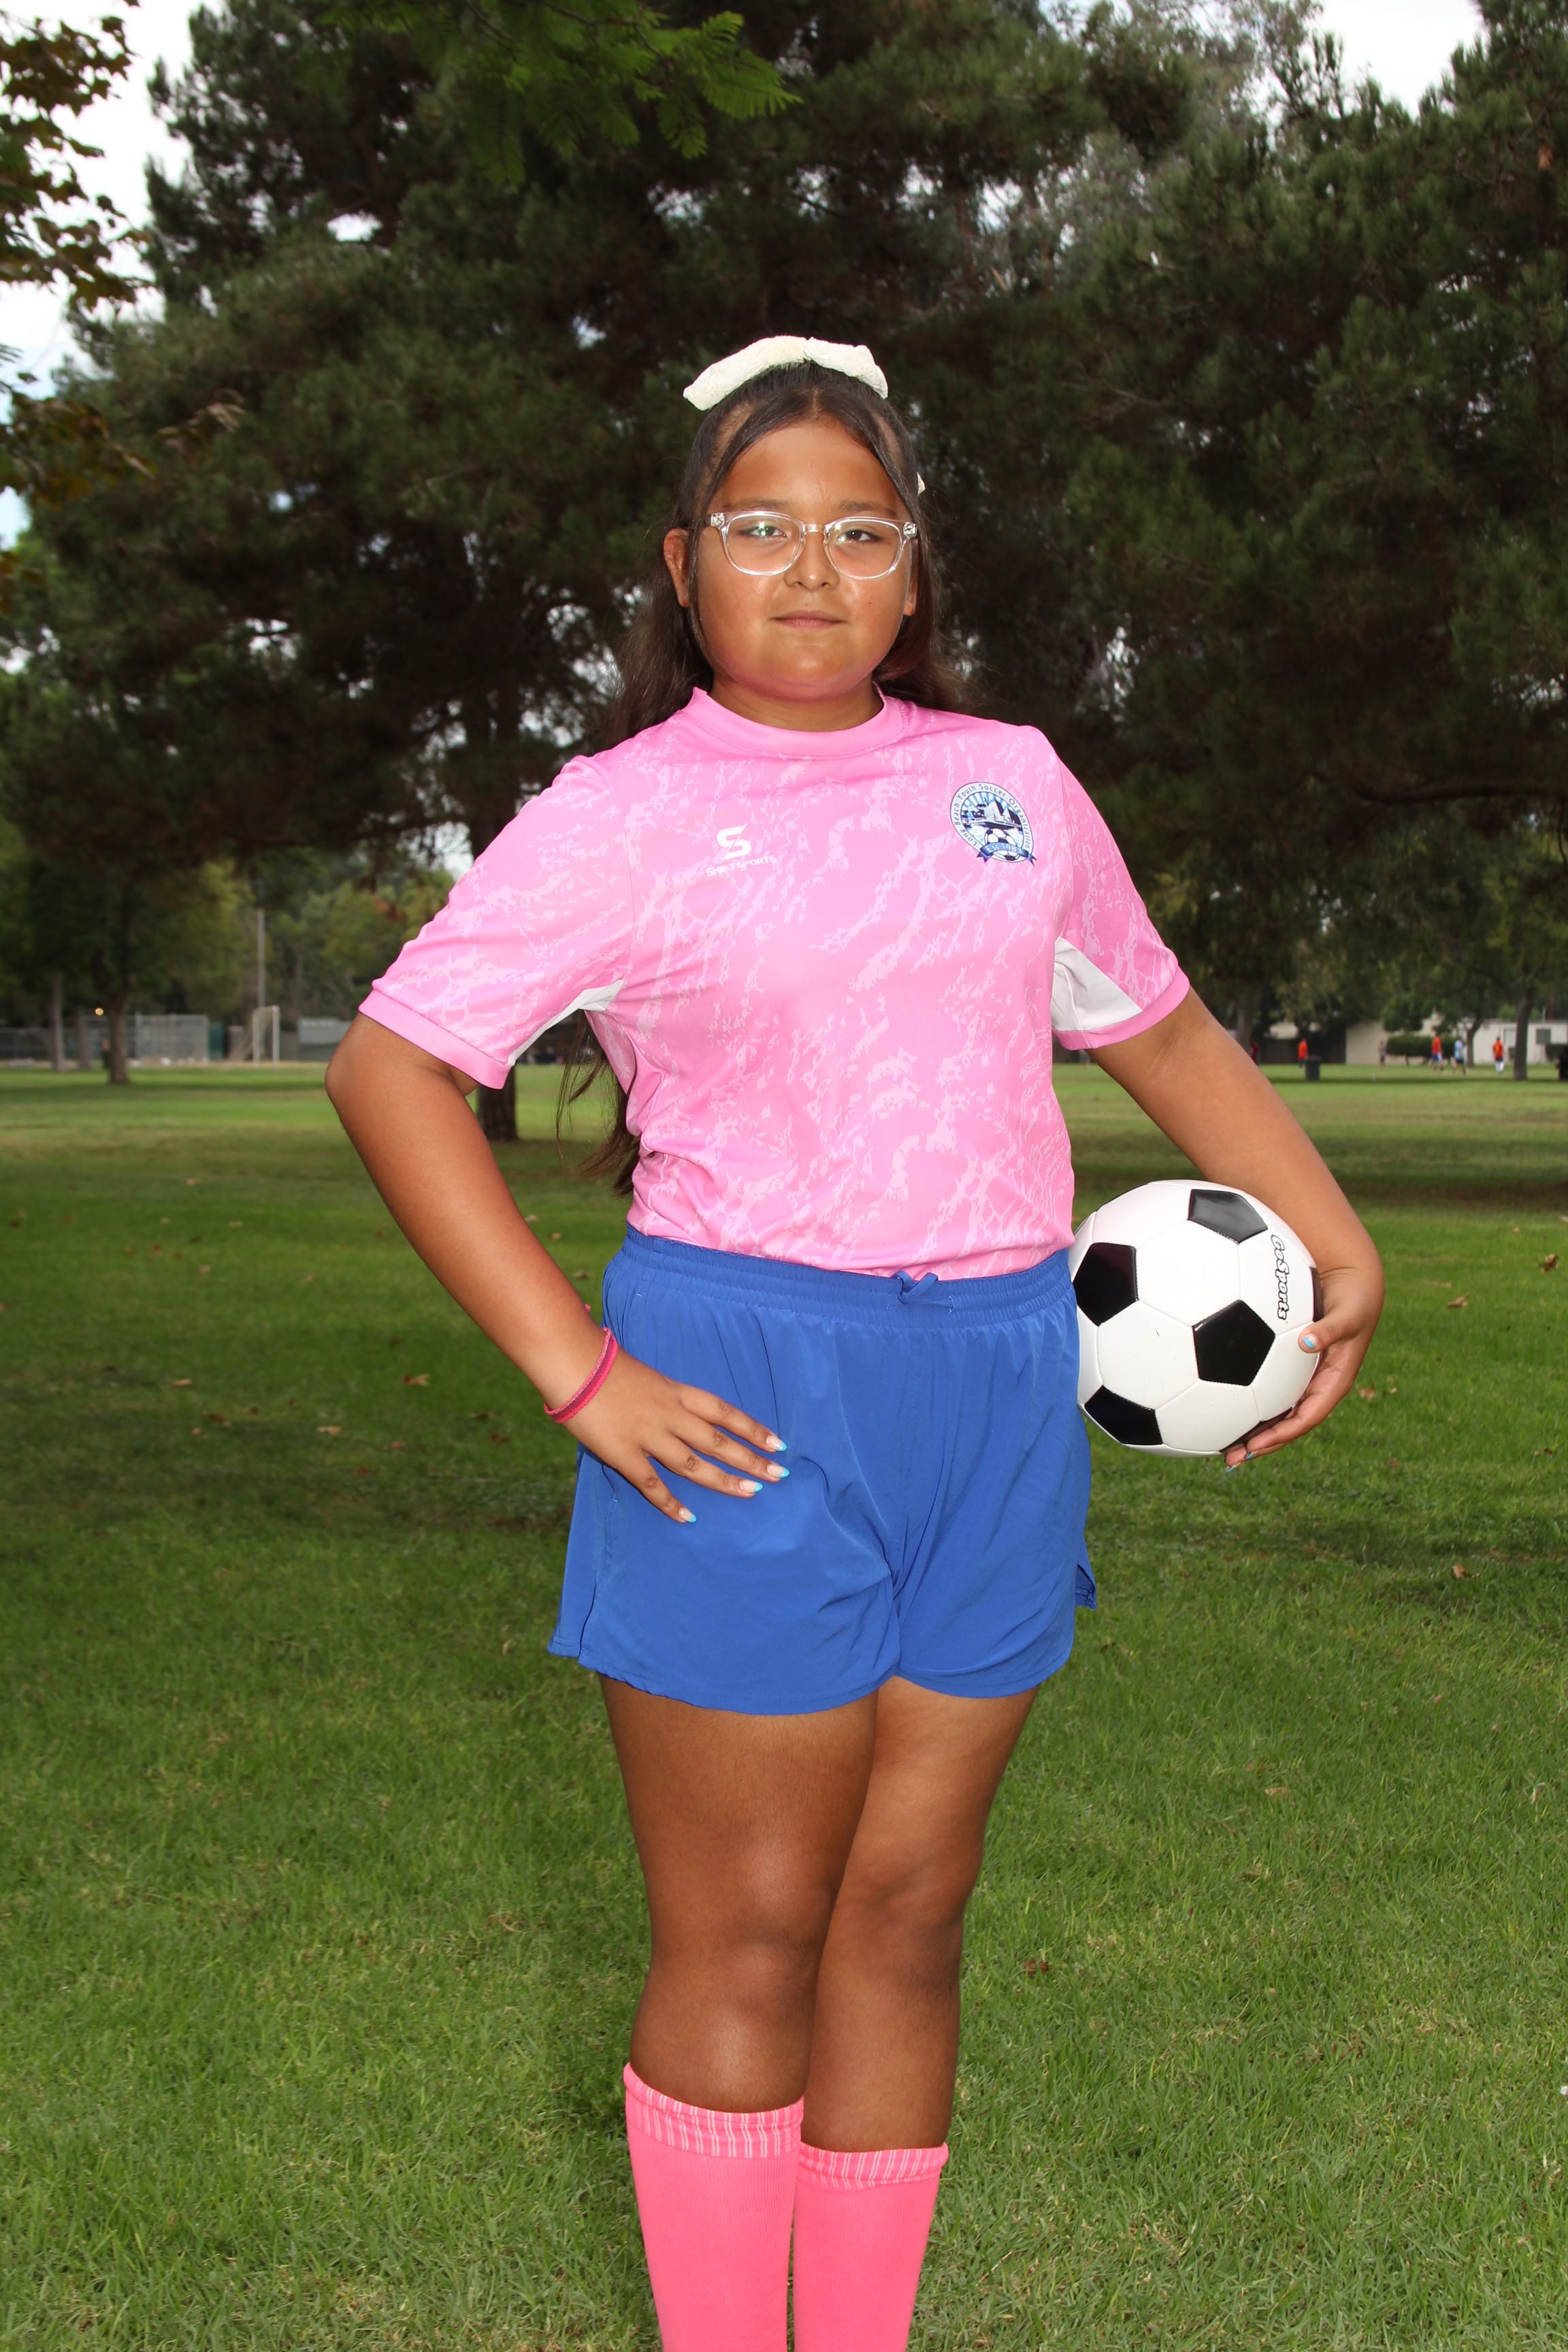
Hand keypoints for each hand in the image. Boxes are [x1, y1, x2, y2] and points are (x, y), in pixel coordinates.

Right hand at [565, 1348, 787, 1522]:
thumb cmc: (606, 1366)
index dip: (753, 1429)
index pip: (725, 1412)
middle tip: (779, 1474)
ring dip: (724, 1480)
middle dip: (751, 1458)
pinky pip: (652, 1484)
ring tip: (751, 1493)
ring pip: (694, 1464)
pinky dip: (670, 1503)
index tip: (777, 1442)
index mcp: (677, 1392)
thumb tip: (681, 1415)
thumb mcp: (649, 1377)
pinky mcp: (624, 1453)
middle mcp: (671, 1414)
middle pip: (719, 1441)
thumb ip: (667, 1398)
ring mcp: (649, 1435)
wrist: (574, 1364)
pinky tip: (688, 1517)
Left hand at [1223, 1257, 1383, 1467]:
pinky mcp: (1290, 1367)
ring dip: (1251, 1430)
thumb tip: (1307, 1341)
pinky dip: (1248, 1402)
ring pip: (1276, 1413)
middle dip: (1260, 1444)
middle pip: (1286, 1425)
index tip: (1255, 1446)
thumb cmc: (1352, 1302)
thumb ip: (1330, 1330)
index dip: (1281, 1435)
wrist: (1352, 1286)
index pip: (1305, 1419)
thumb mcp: (1347, 1315)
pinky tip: (1220, 1404)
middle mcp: (1316, 1387)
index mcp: (1333, 1384)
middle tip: (1230, 1459)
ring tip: (1220, 1445)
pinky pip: (1267, 1389)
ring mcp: (1303, 1380)